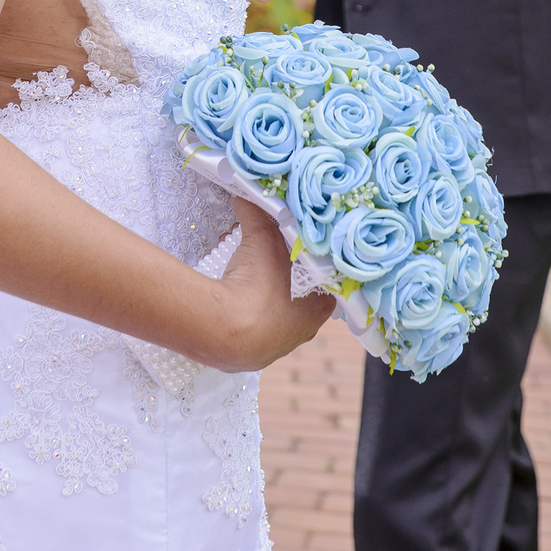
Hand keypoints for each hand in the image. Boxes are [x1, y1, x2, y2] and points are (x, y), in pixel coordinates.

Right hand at [206, 201, 334, 371]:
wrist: (224, 331)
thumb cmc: (258, 285)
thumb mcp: (260, 240)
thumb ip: (256, 214)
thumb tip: (245, 193)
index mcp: (317, 309)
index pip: (327, 287)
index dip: (315, 269)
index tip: (303, 255)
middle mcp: (301, 333)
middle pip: (301, 305)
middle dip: (287, 283)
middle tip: (270, 262)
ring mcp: (275, 349)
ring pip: (275, 321)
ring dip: (263, 301)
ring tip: (245, 277)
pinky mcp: (248, 358)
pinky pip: (251, 333)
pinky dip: (244, 316)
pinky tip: (232, 301)